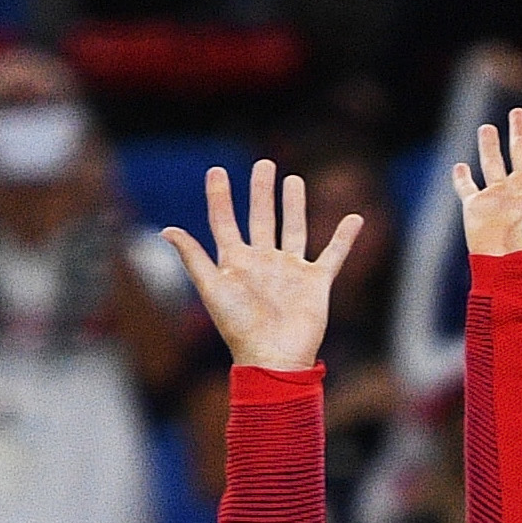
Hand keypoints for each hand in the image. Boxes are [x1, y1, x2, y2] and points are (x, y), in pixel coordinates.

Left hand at [162, 161, 362, 374]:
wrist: (274, 358)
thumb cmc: (239, 328)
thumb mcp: (212, 289)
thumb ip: (193, 258)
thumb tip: (167, 230)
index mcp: (235, 262)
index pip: (224, 221)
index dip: (220, 196)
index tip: (217, 171)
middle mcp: (263, 262)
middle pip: (261, 217)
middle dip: (261, 191)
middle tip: (264, 164)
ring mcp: (290, 270)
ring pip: (293, 229)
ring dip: (294, 205)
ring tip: (293, 180)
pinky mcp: (316, 283)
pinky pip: (333, 255)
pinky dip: (344, 238)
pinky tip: (354, 219)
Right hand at [453, 107, 521, 262]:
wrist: (512, 266)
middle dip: (521, 130)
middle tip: (518, 111)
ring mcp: (500, 195)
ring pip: (493, 163)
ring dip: (490, 146)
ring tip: (487, 128)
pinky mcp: (477, 206)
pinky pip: (467, 187)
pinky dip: (462, 177)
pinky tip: (460, 166)